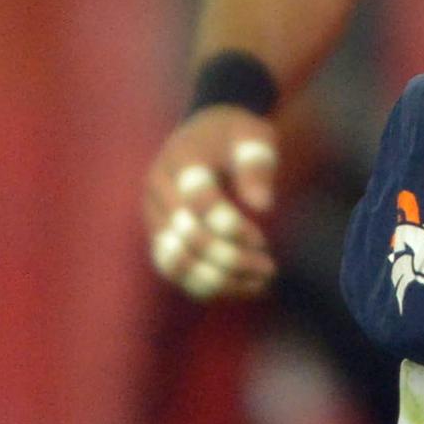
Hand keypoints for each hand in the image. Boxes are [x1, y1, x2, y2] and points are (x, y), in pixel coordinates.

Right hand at [141, 107, 279, 299]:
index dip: (232, 225)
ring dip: (218, 281)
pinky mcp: (158, 237)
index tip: (263, 239)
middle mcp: (158, 190)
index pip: (199, 200)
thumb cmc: (234, 136)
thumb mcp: (253, 135)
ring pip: (176, 263)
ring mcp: (154, 216)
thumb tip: (262, 205)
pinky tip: (244, 288)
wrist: (203, 135)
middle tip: (269, 267)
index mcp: (180, 158)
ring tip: (259, 284)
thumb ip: (257, 164)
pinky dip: (208, 286)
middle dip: (231, 258)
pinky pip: (175, 273)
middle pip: (188, 236)